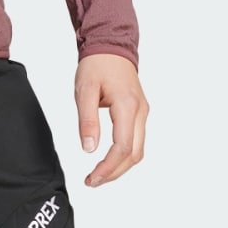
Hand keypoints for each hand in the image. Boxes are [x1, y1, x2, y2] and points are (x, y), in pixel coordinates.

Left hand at [75, 53, 147, 185]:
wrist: (111, 46)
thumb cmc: (97, 65)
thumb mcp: (85, 91)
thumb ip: (87, 120)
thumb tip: (89, 149)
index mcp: (127, 106)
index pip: (121, 147)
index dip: (107, 168)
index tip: (92, 178)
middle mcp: (140, 112)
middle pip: (133, 155)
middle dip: (114, 173)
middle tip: (92, 182)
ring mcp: (143, 113)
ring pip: (137, 150)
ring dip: (120, 167)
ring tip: (98, 175)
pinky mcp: (140, 113)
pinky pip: (136, 141)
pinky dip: (123, 156)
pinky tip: (109, 161)